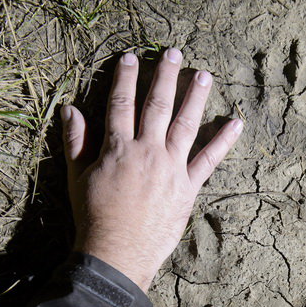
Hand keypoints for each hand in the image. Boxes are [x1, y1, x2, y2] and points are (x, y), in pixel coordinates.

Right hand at [60, 48, 242, 291]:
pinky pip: (210, 160)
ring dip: (196, 97)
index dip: (126, 78)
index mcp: (118, 147)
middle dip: (166, 76)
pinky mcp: (188, 187)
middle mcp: (147, 151)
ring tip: (205, 74)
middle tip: (175, 53)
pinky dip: (224, 141)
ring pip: (186, 124)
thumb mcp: (77, 177)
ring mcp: (171, 168)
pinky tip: (237, 122)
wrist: (116, 253)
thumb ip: (76, 142)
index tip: (131, 57)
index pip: (121, 103)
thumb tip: (69, 110)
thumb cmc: (93, 217)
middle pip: (157, 106)